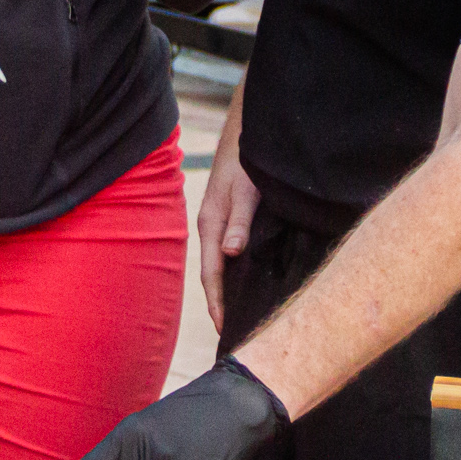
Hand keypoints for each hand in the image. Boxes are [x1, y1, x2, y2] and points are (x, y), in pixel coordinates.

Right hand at [197, 115, 258, 331]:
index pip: (211, 275)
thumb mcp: (246, 189)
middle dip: (221, 302)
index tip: (224, 329)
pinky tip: (249, 277)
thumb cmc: (247, 156)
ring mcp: (220, 219)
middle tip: (233, 333)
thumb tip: (231, 253)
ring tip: (240, 313)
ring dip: (229, 287)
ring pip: (222, 262)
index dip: (218, 303)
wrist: (249, 126)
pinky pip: (229, 249)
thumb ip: (239, 221)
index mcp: (211, 224)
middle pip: (214, 273)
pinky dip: (236, 268)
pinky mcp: (230, 213)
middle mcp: (212, 225)